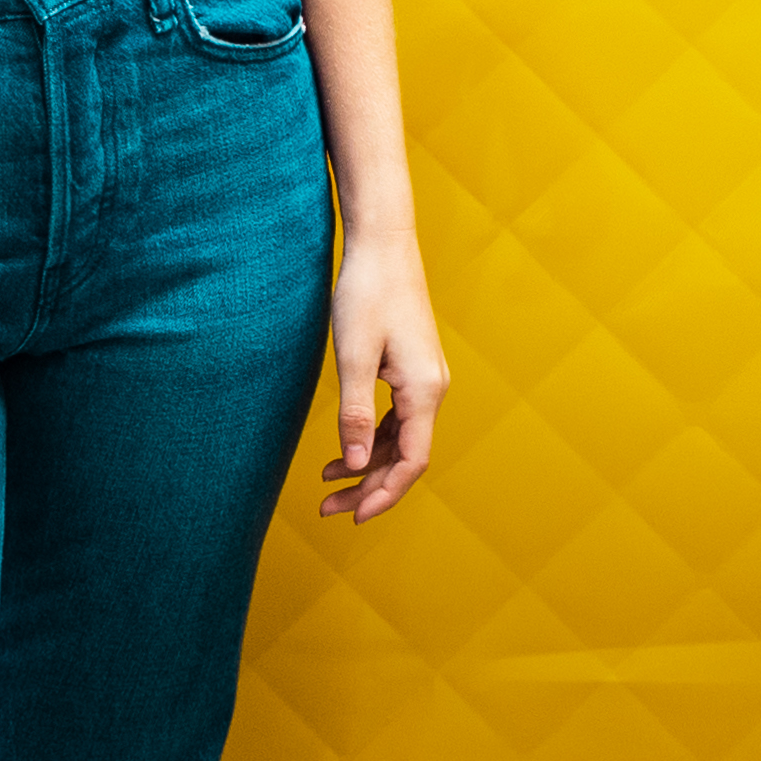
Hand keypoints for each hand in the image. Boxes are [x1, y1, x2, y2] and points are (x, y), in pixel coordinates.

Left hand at [316, 227, 449, 526]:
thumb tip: (357, 465)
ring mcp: (425, 378)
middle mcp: (433, 388)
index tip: (352, 517)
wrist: (383, 244)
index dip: (385, 495)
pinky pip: (398, 419)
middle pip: (408, 456)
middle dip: (371, 487)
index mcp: (424, 390)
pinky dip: (373, 439)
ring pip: (402, 440)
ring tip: (327, 482)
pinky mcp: (412, 369)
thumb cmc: (367, 294)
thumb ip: (355, 414)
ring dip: (369, 465)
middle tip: (328, 509)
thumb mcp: (353, 357)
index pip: (412, 461)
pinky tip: (345, 449)